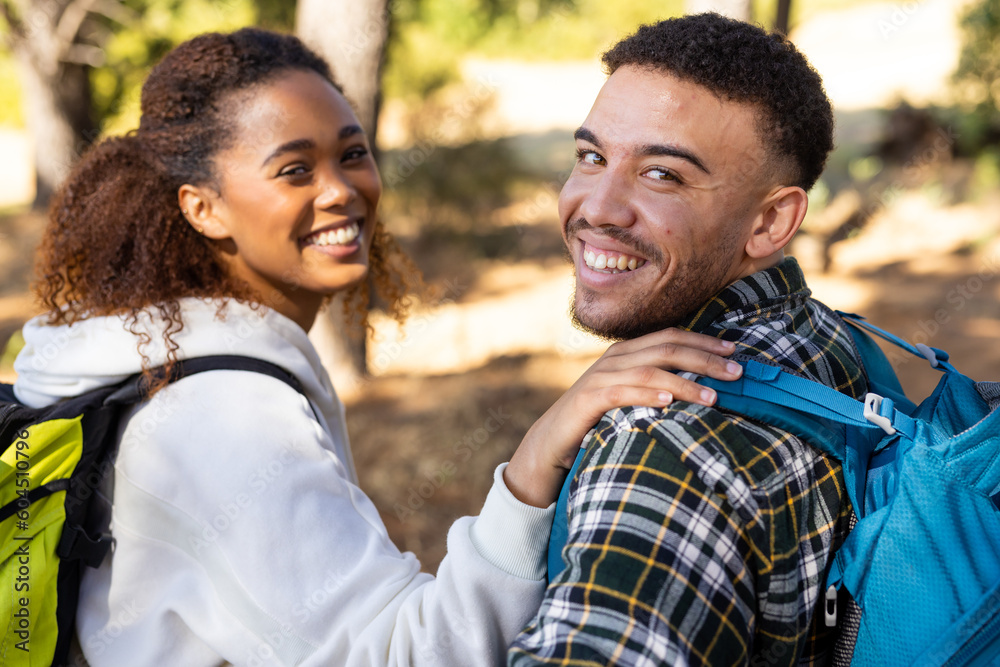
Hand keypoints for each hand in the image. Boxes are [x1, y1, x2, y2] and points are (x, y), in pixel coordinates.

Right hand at [504, 329, 741, 507]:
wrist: (552, 443)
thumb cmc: (599, 421)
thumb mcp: (631, 398)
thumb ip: (657, 387)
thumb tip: (705, 388)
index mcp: (627, 352)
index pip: (671, 337)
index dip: (703, 342)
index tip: (735, 352)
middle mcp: (615, 358)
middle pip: (667, 348)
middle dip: (705, 359)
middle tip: (736, 373)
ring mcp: (601, 376)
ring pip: (650, 370)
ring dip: (685, 381)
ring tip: (713, 396)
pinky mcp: (589, 399)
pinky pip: (623, 392)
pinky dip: (648, 395)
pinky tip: (669, 402)